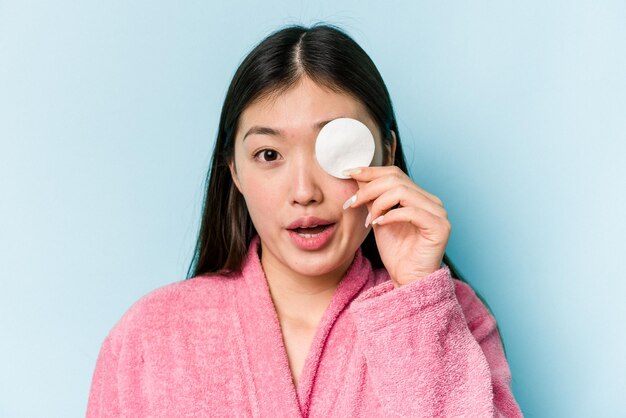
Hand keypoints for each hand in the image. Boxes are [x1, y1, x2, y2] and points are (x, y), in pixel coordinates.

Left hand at [343, 166, 450, 286]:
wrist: (407, 279)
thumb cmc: (396, 252)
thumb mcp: (378, 219)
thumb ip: (372, 198)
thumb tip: (356, 176)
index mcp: (419, 196)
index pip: (394, 173)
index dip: (370, 171)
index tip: (348, 173)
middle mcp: (431, 201)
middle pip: (396, 179)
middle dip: (369, 189)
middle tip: (352, 203)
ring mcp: (438, 213)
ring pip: (402, 192)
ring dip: (378, 203)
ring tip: (368, 219)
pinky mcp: (440, 227)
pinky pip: (411, 212)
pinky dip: (390, 215)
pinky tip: (378, 224)